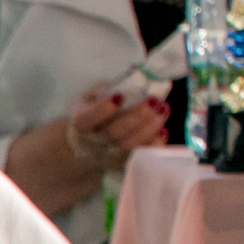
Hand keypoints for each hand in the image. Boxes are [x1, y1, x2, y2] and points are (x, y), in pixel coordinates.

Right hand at [5, 86, 167, 213]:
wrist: (83, 145)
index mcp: (80, 123)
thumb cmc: (91, 113)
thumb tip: (134, 78)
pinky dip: (153, 145)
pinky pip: (139, 158)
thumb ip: (106, 89)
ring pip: (129, 146)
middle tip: (155, 101)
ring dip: (150, 128)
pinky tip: (162, 130)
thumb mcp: (89, 98)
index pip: (88, 119)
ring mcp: (105, 157)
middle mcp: (91, 143)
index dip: (103, 109)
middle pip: (114, 132)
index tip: (119, 97)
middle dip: (137, 116)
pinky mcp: (120, 165)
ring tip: (163, 109)